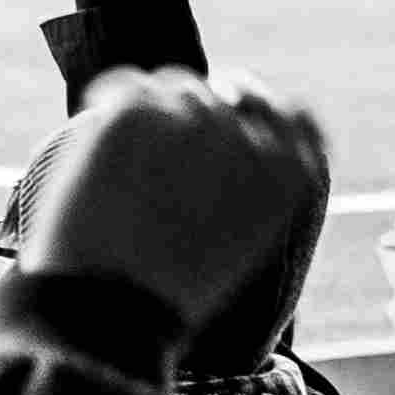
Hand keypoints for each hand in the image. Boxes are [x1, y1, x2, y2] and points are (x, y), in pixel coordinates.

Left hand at [0, 73, 330, 366]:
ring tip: (123, 162)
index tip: (234, 107)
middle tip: (156, 148)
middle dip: (193, 115)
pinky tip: (98, 125)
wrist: (111, 310)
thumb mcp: (239, 244)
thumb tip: (238, 129)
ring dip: (151, 113)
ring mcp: (196, 120)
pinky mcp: (139, 111)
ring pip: (174, 88)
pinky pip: (125, 83)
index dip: (260, 110)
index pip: (295, 118)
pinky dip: (109, 98)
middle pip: (225, 98)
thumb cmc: (173, 292)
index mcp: (290, 178)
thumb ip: (250, 186)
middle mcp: (252, 140)